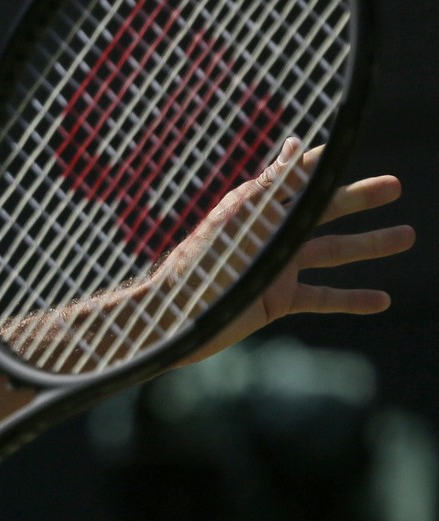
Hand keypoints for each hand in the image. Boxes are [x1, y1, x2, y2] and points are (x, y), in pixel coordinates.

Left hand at [182, 141, 414, 363]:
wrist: (176, 316)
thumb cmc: (203, 262)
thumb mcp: (241, 218)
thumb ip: (274, 185)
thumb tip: (296, 144)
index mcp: (260, 207)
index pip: (299, 177)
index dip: (323, 160)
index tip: (347, 140)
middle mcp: (273, 234)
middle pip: (326, 210)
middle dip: (360, 198)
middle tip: (395, 185)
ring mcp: (278, 267)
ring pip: (335, 251)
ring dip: (371, 244)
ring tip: (408, 235)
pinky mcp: (277, 300)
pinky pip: (323, 297)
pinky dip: (352, 299)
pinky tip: (382, 300)